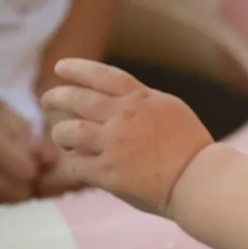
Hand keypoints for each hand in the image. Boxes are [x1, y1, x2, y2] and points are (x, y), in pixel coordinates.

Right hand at [0, 95, 37, 209]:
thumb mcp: (0, 116)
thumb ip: (29, 138)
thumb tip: (52, 159)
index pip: (29, 173)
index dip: (33, 168)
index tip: (26, 160)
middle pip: (20, 194)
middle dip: (23, 184)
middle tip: (13, 171)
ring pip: (4, 206)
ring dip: (7, 195)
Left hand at [41, 59, 213, 215]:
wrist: (201, 181)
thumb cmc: (194, 150)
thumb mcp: (173, 111)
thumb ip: (144, 102)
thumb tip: (119, 99)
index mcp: (142, 99)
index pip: (102, 76)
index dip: (78, 69)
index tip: (61, 68)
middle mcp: (124, 117)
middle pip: (77, 100)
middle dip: (55, 97)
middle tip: (46, 100)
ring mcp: (113, 145)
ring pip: (67, 131)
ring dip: (59, 133)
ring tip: (59, 136)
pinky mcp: (107, 173)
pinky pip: (75, 164)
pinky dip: (71, 162)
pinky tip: (74, 162)